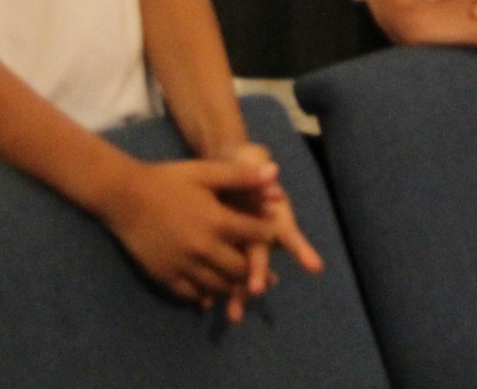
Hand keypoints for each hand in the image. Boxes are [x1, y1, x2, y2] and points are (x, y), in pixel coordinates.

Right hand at [99, 157, 279, 310]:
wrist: (125, 197)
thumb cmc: (169, 180)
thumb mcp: (207, 171)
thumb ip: (242, 176)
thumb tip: (275, 173)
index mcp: (218, 221)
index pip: (257, 235)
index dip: (269, 234)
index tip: (272, 234)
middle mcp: (204, 248)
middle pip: (241, 268)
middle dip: (254, 267)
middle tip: (260, 266)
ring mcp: (183, 266)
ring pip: (218, 286)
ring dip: (231, 284)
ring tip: (238, 280)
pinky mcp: (164, 277)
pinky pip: (191, 295)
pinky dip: (204, 295)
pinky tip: (210, 291)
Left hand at [212, 142, 323, 323]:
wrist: (228, 161)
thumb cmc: (242, 167)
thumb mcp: (248, 166)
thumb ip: (256, 172)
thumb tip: (272, 172)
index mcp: (262, 219)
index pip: (263, 244)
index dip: (262, 265)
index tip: (259, 287)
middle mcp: (253, 233)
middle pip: (252, 264)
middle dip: (248, 288)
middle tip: (238, 312)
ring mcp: (237, 239)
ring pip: (238, 271)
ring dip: (236, 294)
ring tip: (231, 316)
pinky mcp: (220, 242)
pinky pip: (218, 268)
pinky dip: (212, 286)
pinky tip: (204, 304)